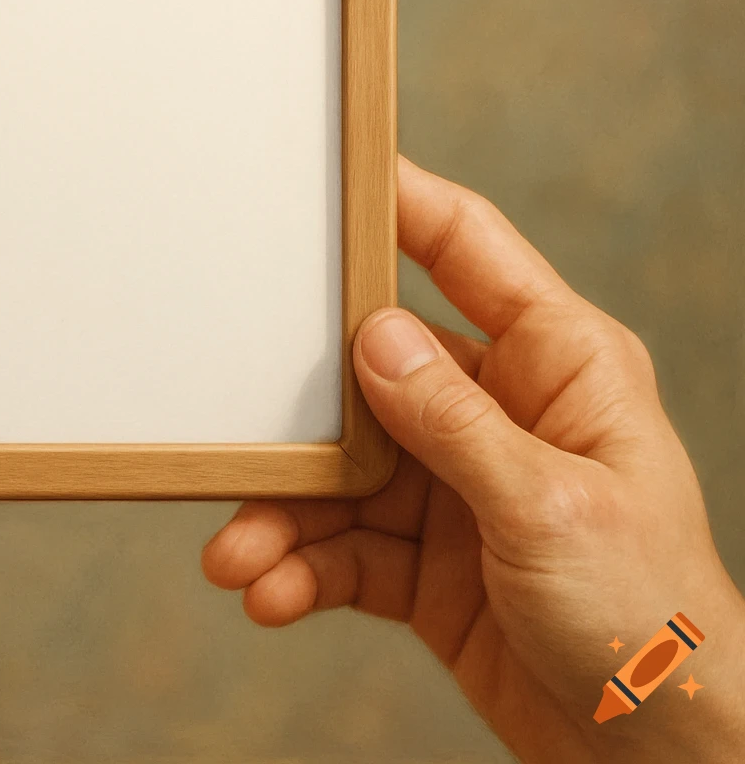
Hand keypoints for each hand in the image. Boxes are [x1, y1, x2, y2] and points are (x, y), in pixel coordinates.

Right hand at [201, 158, 744, 762]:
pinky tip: (272, 592)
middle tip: (230, 426)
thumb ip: (454, 423)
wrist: (649, 752)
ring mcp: (453, 484)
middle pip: (368, 370)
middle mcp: (498, 410)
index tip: (320, 175)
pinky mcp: (421, 557)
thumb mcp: (550, 508)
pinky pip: (340, 545)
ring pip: (339, 472)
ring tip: (238, 556)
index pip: (467, 248)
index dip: (395, 200)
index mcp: (558, 364)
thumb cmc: (650, 616)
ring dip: (282, 514)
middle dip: (295, 414)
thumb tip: (374, 338)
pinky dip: (299, 568)